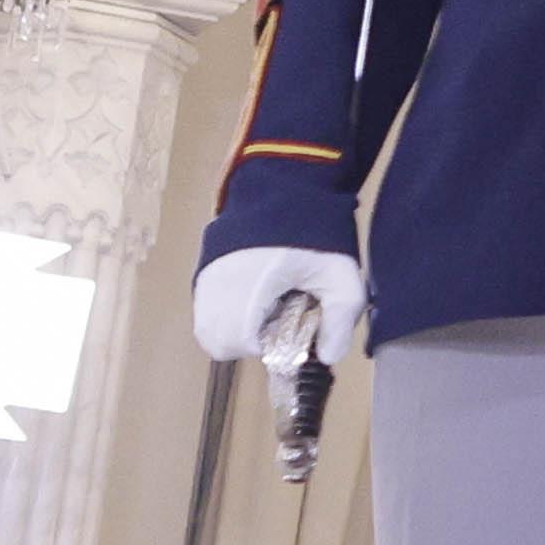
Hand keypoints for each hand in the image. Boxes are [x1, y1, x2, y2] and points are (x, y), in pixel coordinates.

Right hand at [198, 245, 366, 371]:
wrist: (286, 187)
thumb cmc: (315, 233)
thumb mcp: (341, 276)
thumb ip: (339, 320)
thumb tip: (326, 358)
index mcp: (248, 287)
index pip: (240, 343)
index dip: (267, 346)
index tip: (290, 326)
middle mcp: (216, 285)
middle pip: (217, 343)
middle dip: (249, 341)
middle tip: (278, 317)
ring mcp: (204, 277)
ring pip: (207, 330)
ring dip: (236, 330)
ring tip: (268, 303)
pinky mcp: (202, 271)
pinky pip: (205, 310)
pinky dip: (227, 314)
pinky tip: (255, 292)